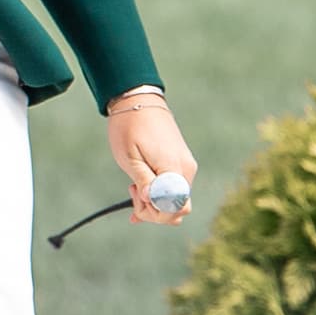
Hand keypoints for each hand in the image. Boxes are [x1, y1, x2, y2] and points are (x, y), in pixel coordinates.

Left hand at [105, 89, 198, 221]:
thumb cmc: (129, 127)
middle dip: (154, 211)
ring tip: (134, 187)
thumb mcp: (129, 157)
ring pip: (176, 200)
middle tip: (132, 193)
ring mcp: (186, 166)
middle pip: (179, 209)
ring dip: (155, 203)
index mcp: (174, 169)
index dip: (155, 213)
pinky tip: (141, 192)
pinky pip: (174, 188)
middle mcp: (186, 170)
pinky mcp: (181, 163)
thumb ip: (144, 181)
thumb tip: (152, 202)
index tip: (135, 198)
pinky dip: (159, 195)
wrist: (138, 101)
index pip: (175, 208)